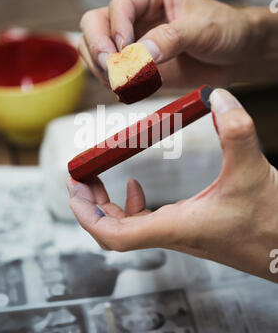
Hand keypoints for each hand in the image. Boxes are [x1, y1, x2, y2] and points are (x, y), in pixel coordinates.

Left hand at [67, 89, 277, 282]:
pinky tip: (135, 187)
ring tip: (97, 181)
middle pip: (113, 232)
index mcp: (176, 226)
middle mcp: (172, 235)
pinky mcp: (188, 230)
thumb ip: (236, 129)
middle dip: (90, 206)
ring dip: (107, 206)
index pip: (115, 235)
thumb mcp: (253, 170)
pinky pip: (146, 222)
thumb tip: (216, 96)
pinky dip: (132, 205)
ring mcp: (178, 234)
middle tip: (77, 180)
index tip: (73, 193)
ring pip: (127, 228)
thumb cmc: (272, 223)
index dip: (88, 217)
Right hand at [78, 0, 275, 87]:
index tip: (125, 50)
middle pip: (94, 25)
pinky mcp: (133, 66)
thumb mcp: (202, 28)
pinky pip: (109, 73)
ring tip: (124, 82)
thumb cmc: (224, 29)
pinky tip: (130, 89)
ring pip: (94, 50)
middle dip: (98, 47)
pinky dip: (112, 83)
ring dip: (101, 68)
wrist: (235, 55)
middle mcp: (134, 16)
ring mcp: (130, 42)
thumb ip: (171, 38)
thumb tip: (141, 54)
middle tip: (113, 69)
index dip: (117, 28)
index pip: (119, 6)